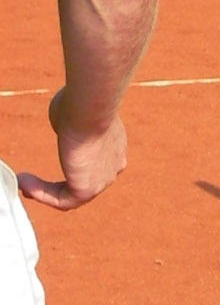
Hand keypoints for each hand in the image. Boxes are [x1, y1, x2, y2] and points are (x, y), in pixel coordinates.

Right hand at [16, 90, 128, 209]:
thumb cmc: (81, 103)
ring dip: (44, 192)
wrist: (89, 108)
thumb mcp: (74, 114)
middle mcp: (113, 166)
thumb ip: (69, 125)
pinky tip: (24, 182)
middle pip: (83, 183)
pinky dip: (41, 194)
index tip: (52, 162)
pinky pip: (63, 201)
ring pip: (72, 195)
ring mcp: (103, 179)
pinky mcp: (88, 189)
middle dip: (55, 185)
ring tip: (22, 182)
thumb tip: (62, 124)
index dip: (69, 167)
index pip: (94, 164)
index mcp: (113, 146)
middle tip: (30, 182)